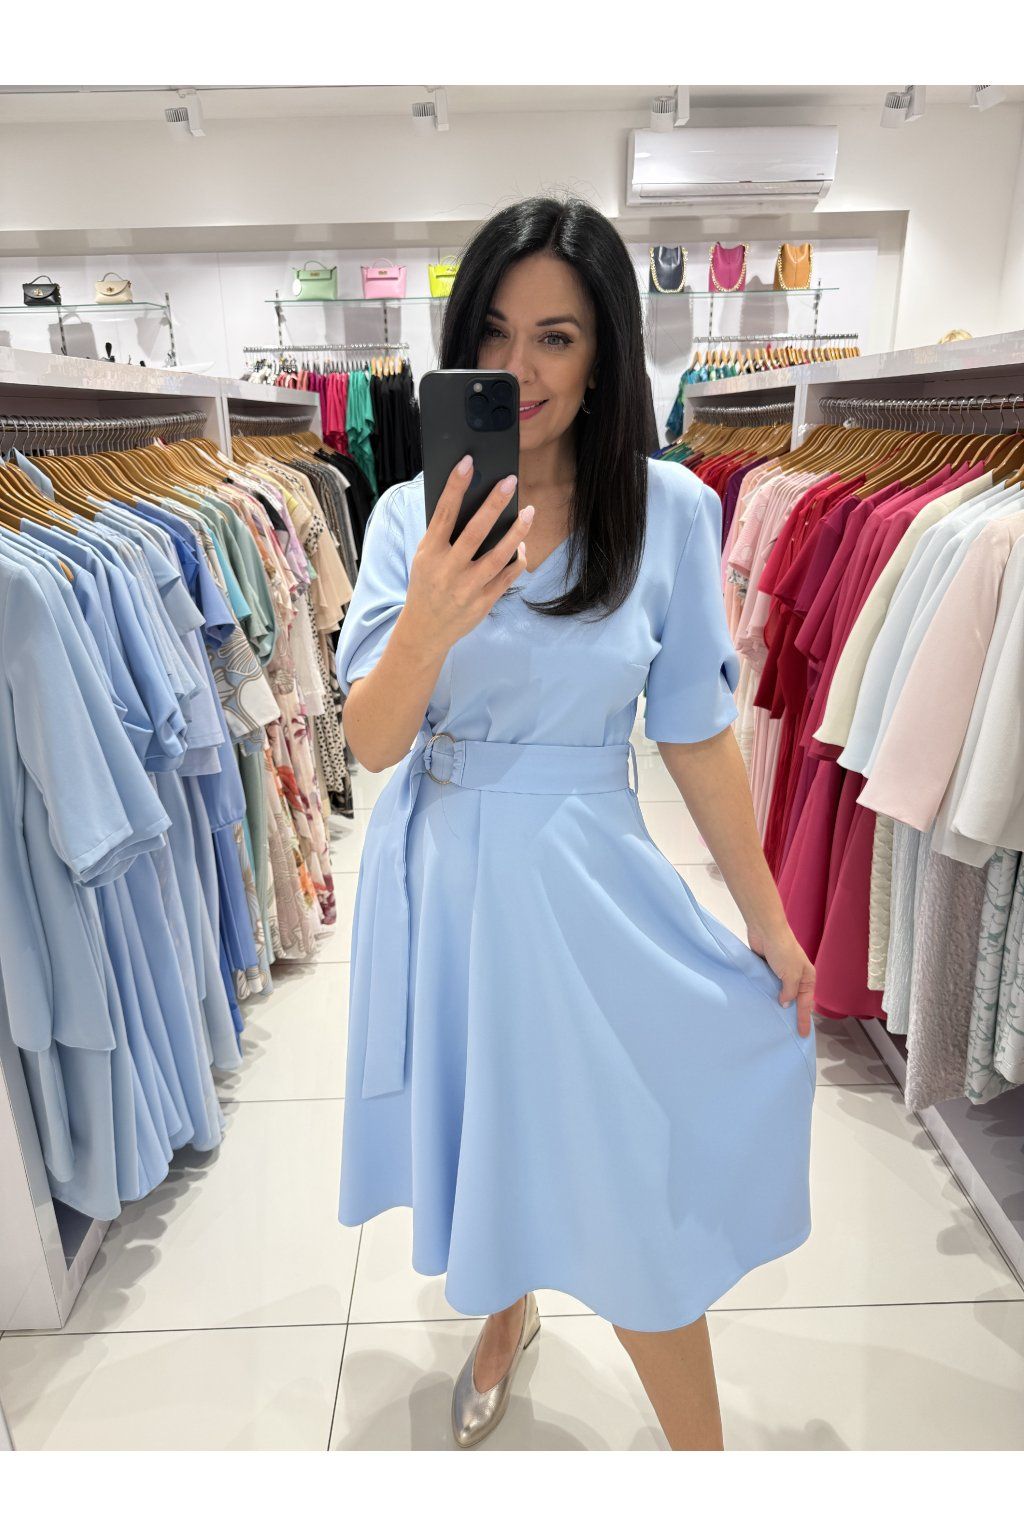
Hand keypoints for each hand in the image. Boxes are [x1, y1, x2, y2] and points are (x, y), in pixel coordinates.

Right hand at [401, 456, 534, 656]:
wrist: (426, 630)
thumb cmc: (427, 585)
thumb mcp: (425, 558)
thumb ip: (443, 536)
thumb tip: (472, 504)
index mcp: (429, 553)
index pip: (444, 514)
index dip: (455, 487)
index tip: (468, 462)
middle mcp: (447, 570)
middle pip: (475, 531)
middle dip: (494, 504)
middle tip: (510, 482)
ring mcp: (467, 588)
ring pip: (498, 555)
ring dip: (517, 532)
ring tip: (529, 511)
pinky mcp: (483, 603)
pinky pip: (506, 577)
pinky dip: (517, 560)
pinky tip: (523, 547)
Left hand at [747, 923, 814, 1038]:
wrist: (766, 930)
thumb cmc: (783, 950)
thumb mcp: (790, 975)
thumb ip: (789, 992)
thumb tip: (785, 1004)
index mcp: (808, 977)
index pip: (806, 1004)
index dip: (803, 1020)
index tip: (802, 1034)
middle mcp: (797, 976)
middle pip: (795, 1000)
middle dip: (793, 1014)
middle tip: (790, 1032)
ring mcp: (782, 972)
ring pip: (781, 993)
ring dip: (778, 1004)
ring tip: (774, 1022)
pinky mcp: (768, 968)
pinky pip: (769, 986)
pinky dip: (767, 994)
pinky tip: (762, 1003)